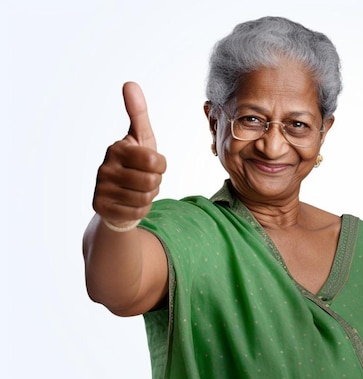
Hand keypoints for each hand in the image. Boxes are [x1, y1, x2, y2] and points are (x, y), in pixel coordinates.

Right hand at [92, 82, 166, 226]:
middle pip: (152, 180)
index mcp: (117, 148)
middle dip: (156, 183)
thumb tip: (129, 83)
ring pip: (145, 198)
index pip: (155, 160)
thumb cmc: (135, 163)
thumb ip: (138, 113)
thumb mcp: (141, 138)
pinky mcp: (101, 207)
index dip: (161, 166)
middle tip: (146, 180)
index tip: (152, 164)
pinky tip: (130, 203)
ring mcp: (100, 188)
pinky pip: (137, 212)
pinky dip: (140, 209)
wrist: (118, 195)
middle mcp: (104, 167)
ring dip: (148, 196)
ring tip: (137, 190)